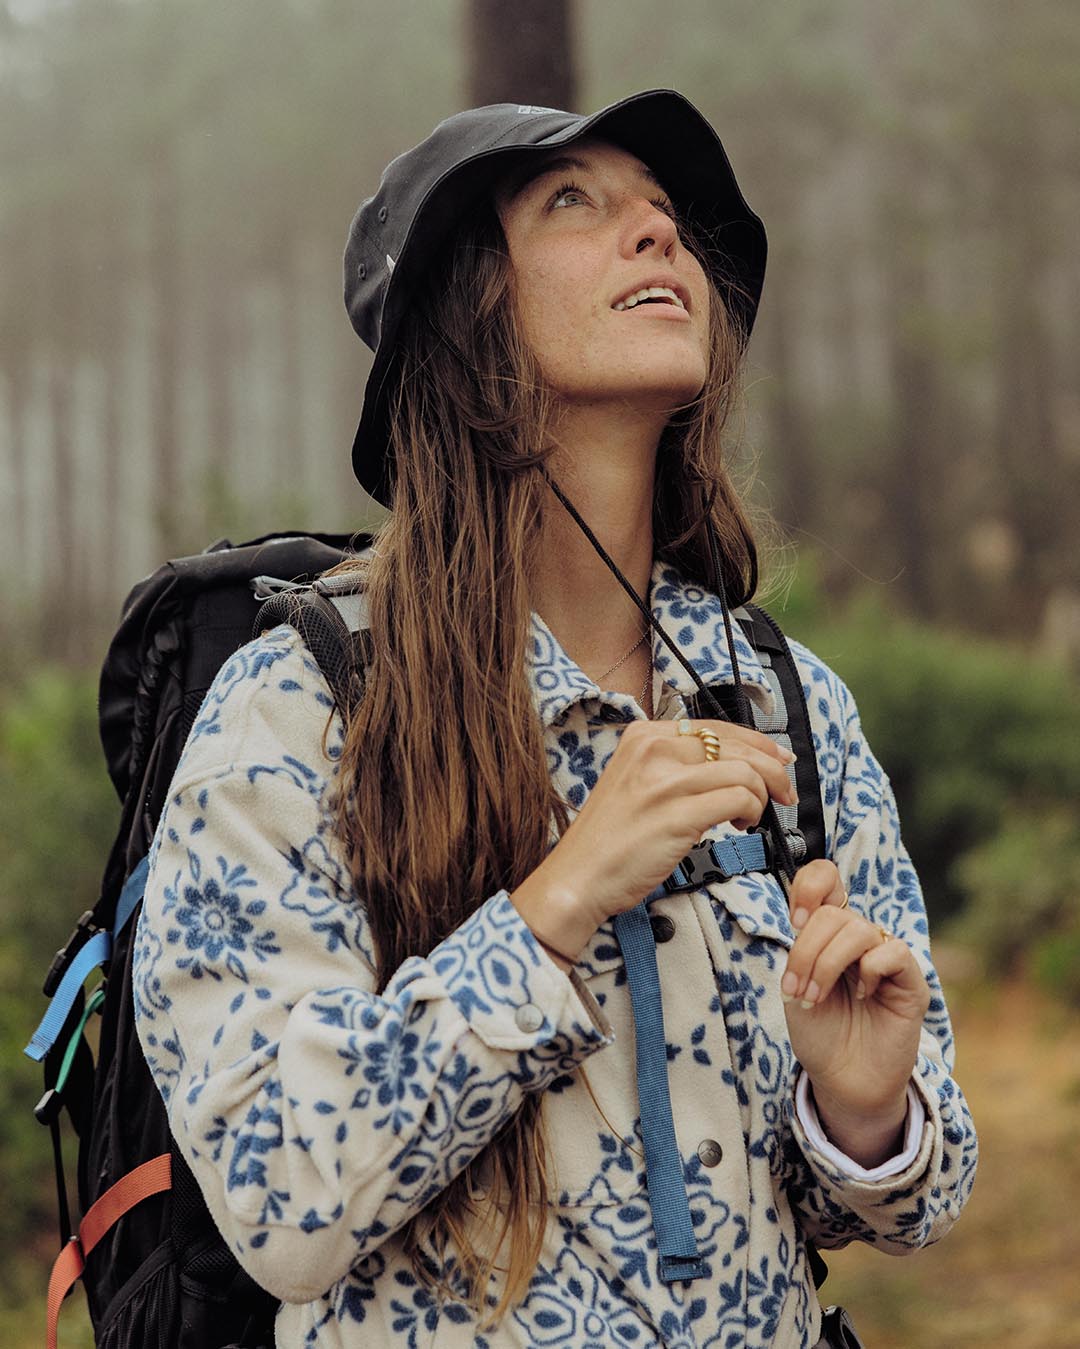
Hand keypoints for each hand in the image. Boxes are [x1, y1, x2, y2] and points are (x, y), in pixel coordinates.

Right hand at [512, 719, 796, 960]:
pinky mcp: (677, 814)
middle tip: (784, 792)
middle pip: (737, 745)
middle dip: (773, 770)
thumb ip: (674, 767)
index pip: (717, 727)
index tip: (777, 760)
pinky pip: (739, 799)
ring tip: (752, 817)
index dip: (757, 743)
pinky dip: (751, 812)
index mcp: (644, 737)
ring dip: (763, 796)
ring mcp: (665, 781)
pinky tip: (741, 826)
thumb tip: (731, 763)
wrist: (578, 877)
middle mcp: (654, 750)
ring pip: (745, 771)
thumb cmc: (609, 840)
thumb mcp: (636, 782)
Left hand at [781, 860, 930, 1164]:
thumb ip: (801, 949)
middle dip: (805, 951)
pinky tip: (863, 995)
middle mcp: (856, 938)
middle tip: (797, 991)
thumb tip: (808, 917)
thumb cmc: (820, 1035)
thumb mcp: (795, 987)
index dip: (809, 885)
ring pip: (857, 928)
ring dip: (826, 963)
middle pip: (832, 911)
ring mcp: (884, 956)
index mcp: (827, 933)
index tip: (795, 920)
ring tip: (815, 997)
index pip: (826, 879)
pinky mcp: (910, 979)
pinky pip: (891, 952)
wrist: (842, 1082)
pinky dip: (868, 970)